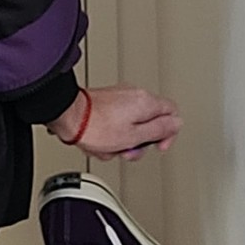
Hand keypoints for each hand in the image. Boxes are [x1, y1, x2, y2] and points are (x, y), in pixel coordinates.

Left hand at [47, 84, 182, 161]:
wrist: (68, 115)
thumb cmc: (96, 126)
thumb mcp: (134, 136)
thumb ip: (159, 130)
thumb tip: (177, 124)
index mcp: (146, 101)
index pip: (172, 112)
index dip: (168, 133)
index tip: (158, 145)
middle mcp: (134, 95)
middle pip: (150, 121)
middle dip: (140, 141)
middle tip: (128, 149)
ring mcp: (118, 97)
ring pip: (130, 124)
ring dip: (122, 140)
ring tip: (109, 146)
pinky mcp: (104, 102)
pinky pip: (115, 122)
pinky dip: (109, 134)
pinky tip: (99, 141)